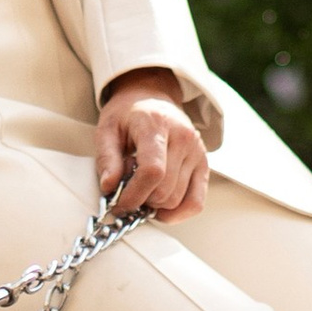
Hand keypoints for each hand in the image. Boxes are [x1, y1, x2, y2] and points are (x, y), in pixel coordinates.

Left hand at [96, 70, 208, 223]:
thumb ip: (107, 158)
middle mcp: (183, 137)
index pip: (152, 171)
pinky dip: (177, 212)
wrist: (152, 97)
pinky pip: (196, 202)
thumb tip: (109, 187)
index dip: (134, 195)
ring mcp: (197, 151)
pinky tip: (160, 208)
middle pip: (164, 190)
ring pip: (177, 199)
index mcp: (157, 125)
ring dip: (156, 204)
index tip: (118, 204)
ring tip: (142, 186)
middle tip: (127, 189)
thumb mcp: (107, 129)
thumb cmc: (128, 114)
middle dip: (141, 200)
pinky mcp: (204, 164)